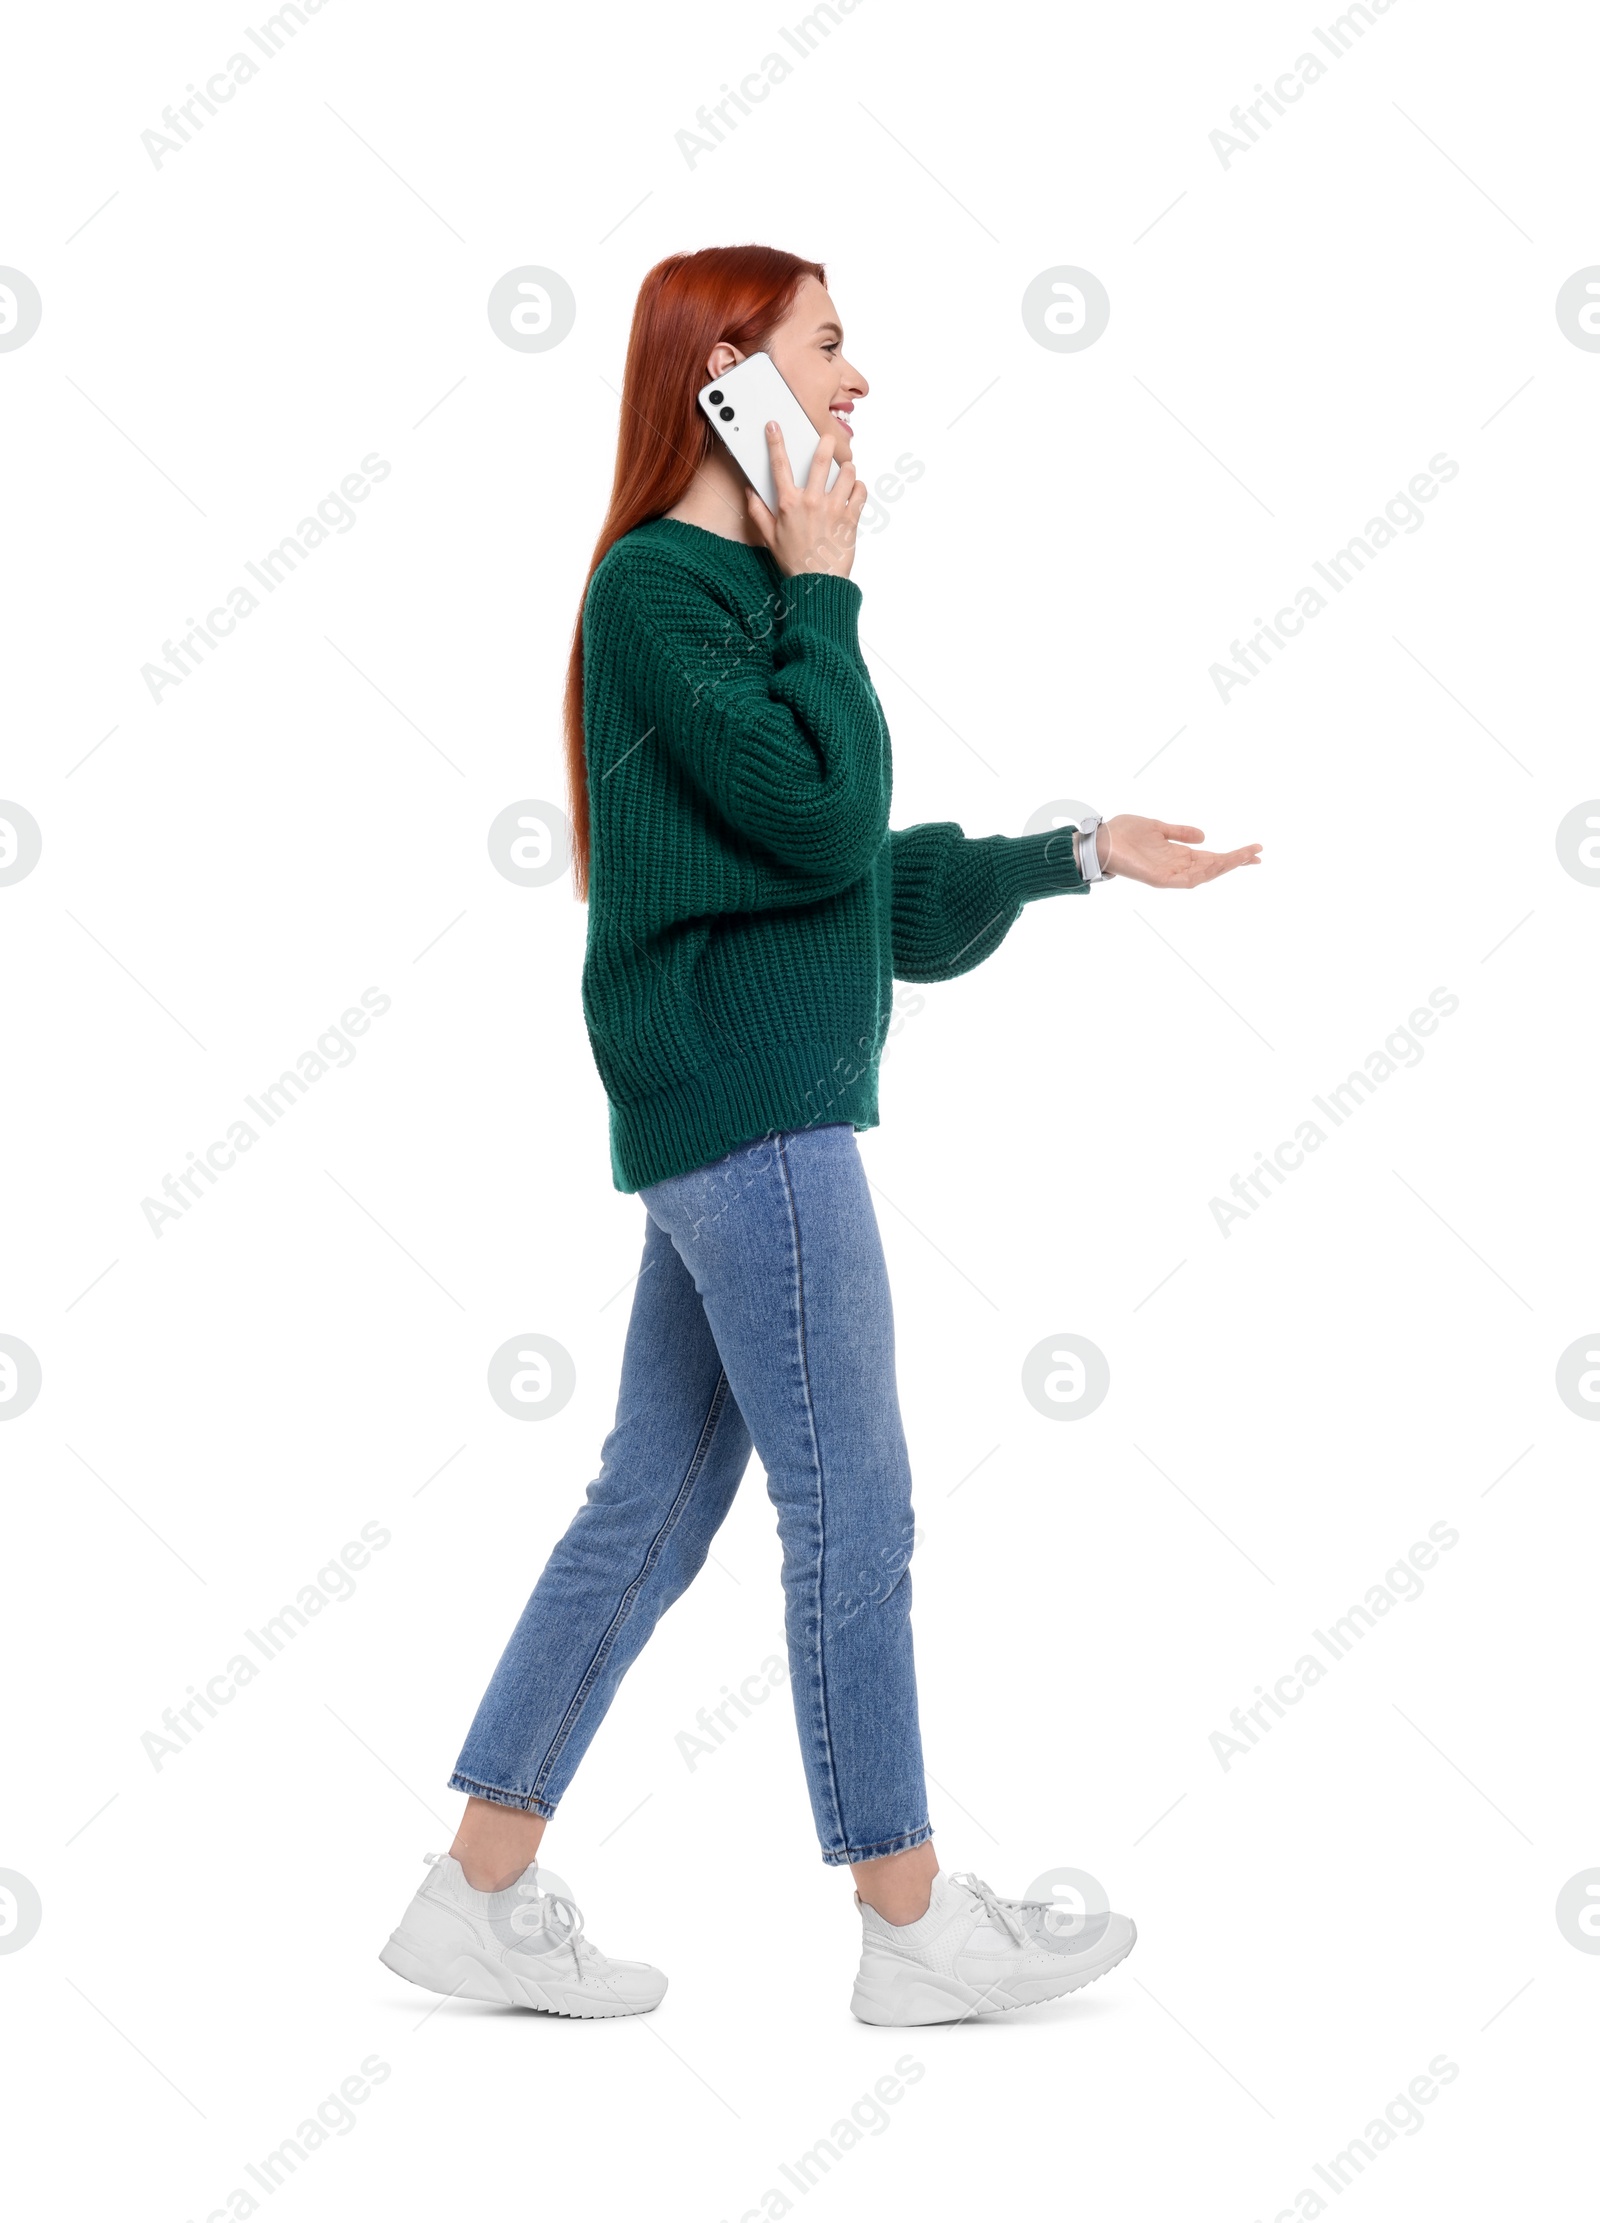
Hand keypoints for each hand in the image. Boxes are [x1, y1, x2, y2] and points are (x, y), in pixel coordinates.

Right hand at [745, 421, 866, 578]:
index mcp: (788, 504)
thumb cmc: (794, 562)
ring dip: (847, 468)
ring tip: (845, 471)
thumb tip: (750, 494)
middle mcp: (811, 501)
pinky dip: (859, 487)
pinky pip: (860, 492)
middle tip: (828, 438)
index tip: (775, 427)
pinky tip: (854, 489)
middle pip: (820, 459)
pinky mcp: (850, 518)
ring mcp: (833, 508)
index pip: (779, 465)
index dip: (775, 442)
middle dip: (825, 442)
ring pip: (846, 473)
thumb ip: (758, 513)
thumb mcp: (769, 538)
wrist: (817, 583)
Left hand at [1097, 815, 1261, 887]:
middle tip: (1258, 855)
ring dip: (1225, 866)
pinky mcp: (1158, 878)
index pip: (1212, 858)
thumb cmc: (1124, 834)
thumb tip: (1203, 835)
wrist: (1101, 840)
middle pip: (1213, 867)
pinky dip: (1203, 874)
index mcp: (1178, 856)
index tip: (1254, 850)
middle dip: (1236, 862)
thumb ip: (1180, 832)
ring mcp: (1169, 874)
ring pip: (1204, 874)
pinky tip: (1218, 866)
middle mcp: (1176, 867)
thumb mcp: (1158, 827)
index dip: (1233, 856)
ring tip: (1245, 858)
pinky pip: (1185, 879)